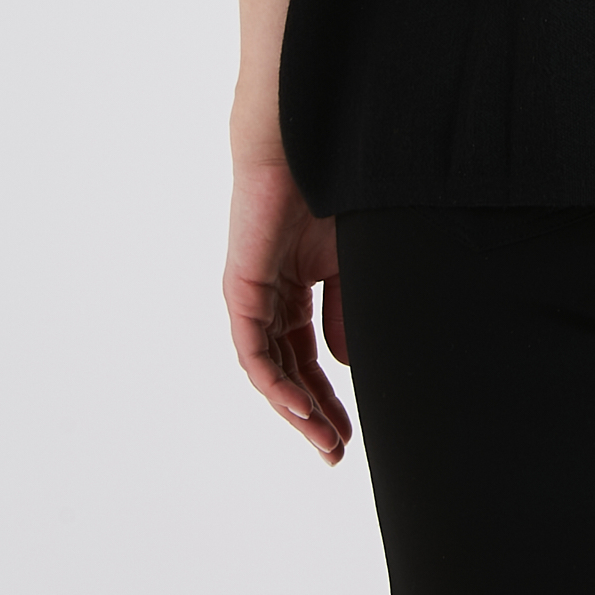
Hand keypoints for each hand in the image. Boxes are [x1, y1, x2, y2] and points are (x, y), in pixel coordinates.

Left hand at [223, 153, 352, 464]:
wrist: (307, 144)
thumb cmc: (334, 190)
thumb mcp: (352, 263)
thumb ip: (346, 312)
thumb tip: (345, 365)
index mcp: (298, 287)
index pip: (309, 355)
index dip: (329, 395)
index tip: (350, 431)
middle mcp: (272, 296)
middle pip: (290, 370)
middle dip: (313, 413)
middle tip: (335, 450)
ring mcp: (255, 296)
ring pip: (270, 369)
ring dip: (296, 407)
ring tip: (323, 438)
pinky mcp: (242, 290)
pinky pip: (254, 349)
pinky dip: (274, 381)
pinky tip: (299, 406)